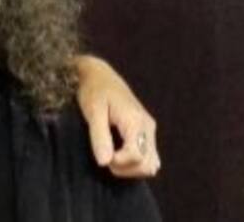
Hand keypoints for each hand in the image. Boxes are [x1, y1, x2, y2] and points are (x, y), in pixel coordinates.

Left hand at [75, 55, 160, 177]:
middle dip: (126, 169)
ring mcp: (149, 129)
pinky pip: (149, 156)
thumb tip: (104, 162)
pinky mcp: (146, 130)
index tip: (101, 154)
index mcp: (135, 121)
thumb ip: (99, 136)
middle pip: (148, 165)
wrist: (99, 74)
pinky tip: (119, 153)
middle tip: (106, 157)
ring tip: (112, 156)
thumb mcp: (92, 111)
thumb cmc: (93, 90)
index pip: (136, 157)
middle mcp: (147, 126)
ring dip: (132, 168)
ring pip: (151, 164)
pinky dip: (136, 162)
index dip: (118, 163)